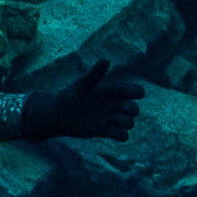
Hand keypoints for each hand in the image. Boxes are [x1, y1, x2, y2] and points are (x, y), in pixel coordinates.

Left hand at [18, 61, 145, 143]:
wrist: (59, 115)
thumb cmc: (70, 96)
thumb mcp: (82, 85)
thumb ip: (95, 75)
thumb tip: (106, 60)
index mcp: (112, 91)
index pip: (134, 91)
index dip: (137, 92)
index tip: (134, 94)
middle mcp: (114, 105)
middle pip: (134, 109)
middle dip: (133, 109)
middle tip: (124, 108)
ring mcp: (111, 119)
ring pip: (130, 123)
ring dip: (127, 123)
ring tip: (114, 120)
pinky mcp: (106, 131)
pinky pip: (122, 136)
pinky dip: (122, 135)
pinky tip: (112, 132)